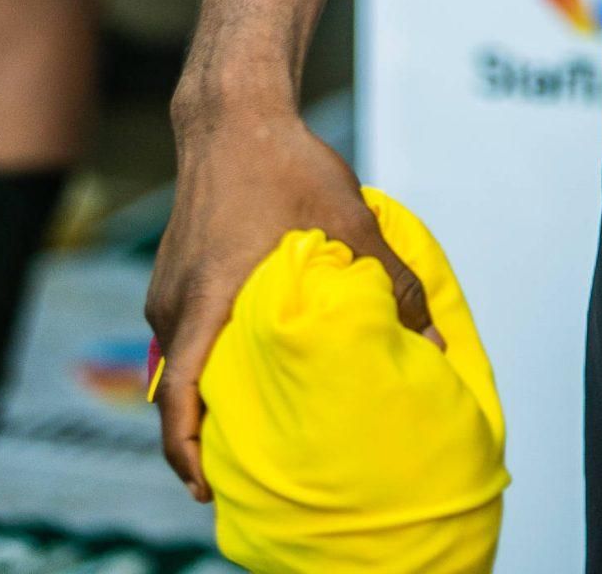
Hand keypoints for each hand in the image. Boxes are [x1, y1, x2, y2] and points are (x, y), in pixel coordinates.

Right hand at [147, 96, 438, 503]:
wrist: (234, 112)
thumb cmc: (286, 164)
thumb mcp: (350, 222)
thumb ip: (390, 285)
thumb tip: (433, 341)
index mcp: (204, 304)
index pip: (177, 403)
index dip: (189, 454)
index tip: (210, 489)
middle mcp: (173, 306)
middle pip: (179, 391)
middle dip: (211, 432)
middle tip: (253, 462)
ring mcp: (168, 289)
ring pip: (184, 360)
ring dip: (215, 387)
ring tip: (262, 414)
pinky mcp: (174, 273)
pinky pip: (187, 332)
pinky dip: (214, 353)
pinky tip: (257, 354)